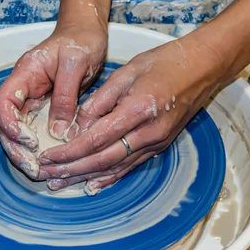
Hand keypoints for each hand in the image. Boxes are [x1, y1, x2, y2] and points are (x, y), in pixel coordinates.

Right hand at [0, 22, 107, 178]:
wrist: (86, 33)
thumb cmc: (80, 41)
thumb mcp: (75, 63)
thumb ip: (64, 95)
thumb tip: (57, 129)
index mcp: (24, 74)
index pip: (3, 102)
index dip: (9, 125)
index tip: (29, 141)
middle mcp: (23, 89)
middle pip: (5, 123)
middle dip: (15, 148)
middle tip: (33, 167)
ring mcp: (31, 99)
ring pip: (16, 130)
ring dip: (23, 152)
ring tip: (38, 171)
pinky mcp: (44, 107)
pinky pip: (34, 130)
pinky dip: (37, 148)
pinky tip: (47, 162)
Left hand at [37, 36, 226, 194]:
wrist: (202, 68)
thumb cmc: (164, 63)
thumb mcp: (126, 72)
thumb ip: (101, 100)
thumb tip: (78, 124)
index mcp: (137, 110)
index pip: (96, 139)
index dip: (69, 152)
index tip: (48, 157)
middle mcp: (149, 133)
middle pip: (103, 160)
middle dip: (72, 169)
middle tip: (47, 176)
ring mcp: (156, 143)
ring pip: (115, 167)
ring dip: (85, 177)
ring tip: (60, 184)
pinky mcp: (159, 146)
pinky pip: (130, 166)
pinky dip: (109, 177)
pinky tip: (92, 185)